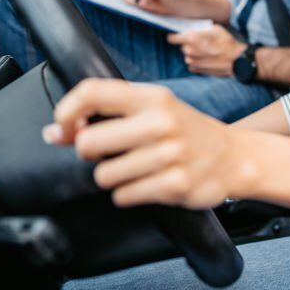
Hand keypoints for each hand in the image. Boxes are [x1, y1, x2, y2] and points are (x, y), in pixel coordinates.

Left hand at [42, 79, 241, 208]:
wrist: (236, 157)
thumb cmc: (187, 132)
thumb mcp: (154, 111)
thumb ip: (107, 117)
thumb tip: (54, 133)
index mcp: (152, 97)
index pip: (91, 92)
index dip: (66, 111)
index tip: (65, 128)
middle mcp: (160, 122)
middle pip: (88, 143)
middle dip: (90, 154)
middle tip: (109, 153)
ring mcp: (169, 154)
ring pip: (103, 175)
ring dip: (114, 178)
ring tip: (138, 169)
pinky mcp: (174, 185)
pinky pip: (123, 196)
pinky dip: (130, 194)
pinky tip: (150, 183)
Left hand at [167, 25, 245, 75]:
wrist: (236, 60)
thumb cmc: (228, 43)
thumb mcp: (216, 29)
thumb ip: (201, 30)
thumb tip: (195, 30)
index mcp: (192, 39)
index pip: (172, 38)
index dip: (174, 37)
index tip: (176, 36)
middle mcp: (189, 51)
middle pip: (183, 46)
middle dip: (189, 44)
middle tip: (201, 42)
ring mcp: (193, 62)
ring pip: (188, 55)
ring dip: (194, 53)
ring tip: (207, 51)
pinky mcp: (197, 70)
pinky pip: (192, 64)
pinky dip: (197, 61)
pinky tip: (207, 59)